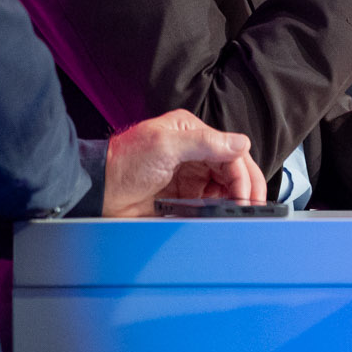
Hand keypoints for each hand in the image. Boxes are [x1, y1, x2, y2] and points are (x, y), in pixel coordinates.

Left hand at [101, 109, 267, 215]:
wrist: (98, 194)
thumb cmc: (123, 162)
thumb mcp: (164, 145)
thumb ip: (205, 142)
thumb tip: (240, 142)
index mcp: (191, 133)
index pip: (230, 151)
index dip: (243, 173)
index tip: (247, 194)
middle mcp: (194, 153)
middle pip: (232, 170)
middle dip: (245, 188)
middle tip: (253, 207)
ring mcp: (189, 177)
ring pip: (224, 188)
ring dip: (234, 201)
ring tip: (240, 215)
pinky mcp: (183, 199)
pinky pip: (209, 205)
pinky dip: (219, 212)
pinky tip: (223, 218)